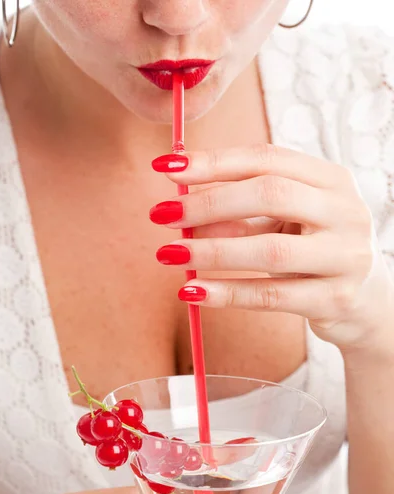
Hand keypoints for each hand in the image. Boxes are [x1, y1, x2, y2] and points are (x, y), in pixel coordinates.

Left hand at [150, 145, 393, 352]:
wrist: (365, 302)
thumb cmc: (316, 251)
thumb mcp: (286, 223)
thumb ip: (242, 213)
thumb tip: (184, 208)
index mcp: (331, 180)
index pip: (267, 158)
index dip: (214, 162)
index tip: (166, 169)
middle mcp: (345, 212)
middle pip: (270, 194)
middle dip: (208, 203)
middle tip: (163, 215)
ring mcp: (346, 257)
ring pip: (270, 251)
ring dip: (212, 251)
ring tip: (170, 254)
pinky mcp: (335, 300)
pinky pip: (272, 296)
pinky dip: (227, 293)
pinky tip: (193, 292)